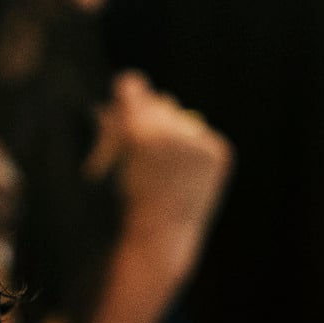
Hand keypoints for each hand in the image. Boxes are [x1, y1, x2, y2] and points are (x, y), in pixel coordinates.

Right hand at [86, 72, 232, 271]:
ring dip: (172, 131)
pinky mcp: (218, 152)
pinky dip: (194, 148)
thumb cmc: (122, 200)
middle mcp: (169, 131)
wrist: (158, 237)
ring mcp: (197, 142)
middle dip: (150, 118)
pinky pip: (203, 135)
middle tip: (145, 150)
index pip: (132, 85)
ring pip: (181, 116)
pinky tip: (183, 172)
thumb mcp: (105, 158)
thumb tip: (129, 85)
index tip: (126, 95)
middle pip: (159, 101)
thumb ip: (113, 118)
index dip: (127, 92)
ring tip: (164, 165)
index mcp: (135, 129)